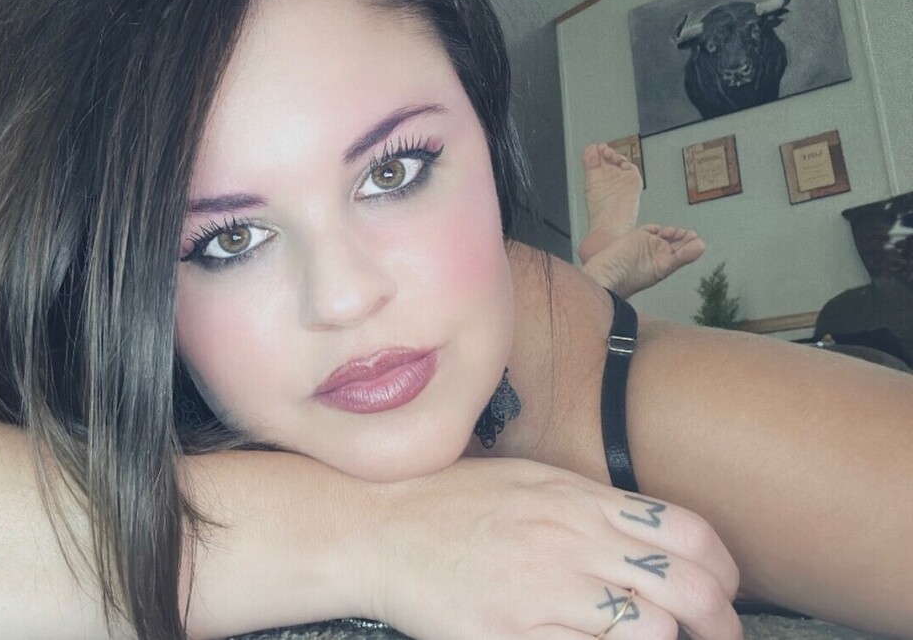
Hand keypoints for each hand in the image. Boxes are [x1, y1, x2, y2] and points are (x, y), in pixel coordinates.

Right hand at [368, 458, 740, 638]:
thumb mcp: (527, 480)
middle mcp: (570, 539)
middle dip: (719, 621)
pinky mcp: (513, 633)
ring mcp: (544, 588)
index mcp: (578, 498)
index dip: (724, 569)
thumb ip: (589, 504)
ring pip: (649, 628)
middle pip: (686, 585)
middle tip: (718, 634)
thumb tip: (649, 537)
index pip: (687, 532)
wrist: (380, 527)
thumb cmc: (450, 500)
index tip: (724, 590)